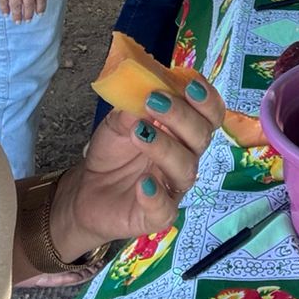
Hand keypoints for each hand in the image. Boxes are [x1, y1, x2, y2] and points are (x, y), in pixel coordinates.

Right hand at [0, 0, 46, 21]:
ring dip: (17, 14)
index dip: (41, 6)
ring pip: (16, 5)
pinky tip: (5, 13)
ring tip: (17, 20)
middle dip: (29, 13)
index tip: (40, 12)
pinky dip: (5, 9)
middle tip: (28, 20)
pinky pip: (3, 1)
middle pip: (29, 3)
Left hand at [52, 78, 226, 258]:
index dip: (207, 100)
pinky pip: (165, 208)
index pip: (210, 115)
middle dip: (182, 116)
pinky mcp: (159, 214)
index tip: (190, 84)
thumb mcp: (116, 122)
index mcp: (183, 131)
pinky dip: (156, 196)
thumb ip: (130, 108)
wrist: (88, 191)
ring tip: (138, 133)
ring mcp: (174, 186)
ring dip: (165, 147)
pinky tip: (143, 184)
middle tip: (154, 101)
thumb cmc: (113, 152)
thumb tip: (142, 94)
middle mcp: (186, 156)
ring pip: (186, 168)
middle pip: (201, 137)